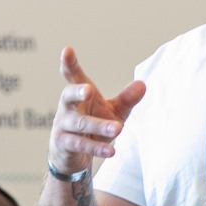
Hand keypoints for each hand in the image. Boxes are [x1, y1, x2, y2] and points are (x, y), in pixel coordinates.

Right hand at [49, 47, 145, 174]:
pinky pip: (80, 144)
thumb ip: (126, 99)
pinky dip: (96, 148)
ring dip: (99, 126)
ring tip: (118, 129)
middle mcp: (67, 107)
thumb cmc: (93, 125)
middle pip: (68, 96)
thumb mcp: (113, 111)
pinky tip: (111, 151)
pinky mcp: (63, 144)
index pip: (72, 76)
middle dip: (77, 92)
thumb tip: (143, 84)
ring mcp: (62, 125)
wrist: (72, 155)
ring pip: (79, 123)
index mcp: (79, 94)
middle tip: (89, 90)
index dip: (68, 63)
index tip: (67, 50)